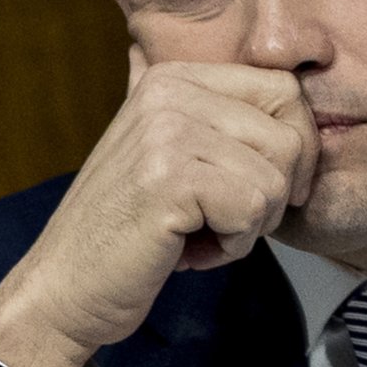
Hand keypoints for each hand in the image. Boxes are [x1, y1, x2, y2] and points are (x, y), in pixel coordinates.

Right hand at [0, 49, 318, 366]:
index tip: (267, 189)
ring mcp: (167, 132)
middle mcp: (169, 93)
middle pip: (290, 136)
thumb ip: (225, 125)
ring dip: (250, 225)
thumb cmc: (131, 231)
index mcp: (174, 78)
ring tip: (198, 234)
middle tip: (226, 220)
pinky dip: (233, 245)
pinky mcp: (169, 178)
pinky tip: (189, 250)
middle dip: (276, 194)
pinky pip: (253, 210)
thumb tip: (302, 107)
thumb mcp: (177, 158)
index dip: (296, 149)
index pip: (285, 90)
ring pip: (276, 179)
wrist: (63, 287)